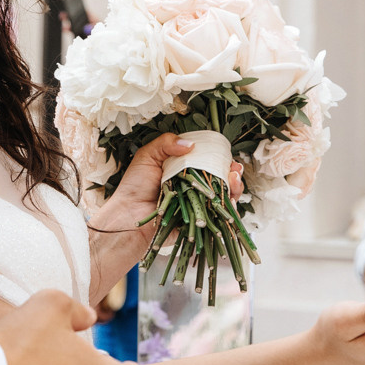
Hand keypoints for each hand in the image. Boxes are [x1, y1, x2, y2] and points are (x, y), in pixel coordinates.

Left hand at [91, 134, 243, 235]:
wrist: (128, 217)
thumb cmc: (134, 187)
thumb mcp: (147, 156)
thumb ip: (166, 143)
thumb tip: (191, 144)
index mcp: (182, 170)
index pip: (206, 161)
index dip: (219, 157)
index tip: (226, 154)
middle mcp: (192, 187)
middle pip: (220, 178)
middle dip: (232, 172)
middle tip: (234, 168)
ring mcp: (197, 204)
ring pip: (224, 196)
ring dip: (235, 187)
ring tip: (235, 179)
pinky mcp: (199, 220)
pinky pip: (220, 215)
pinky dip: (230, 207)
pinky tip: (231, 199)